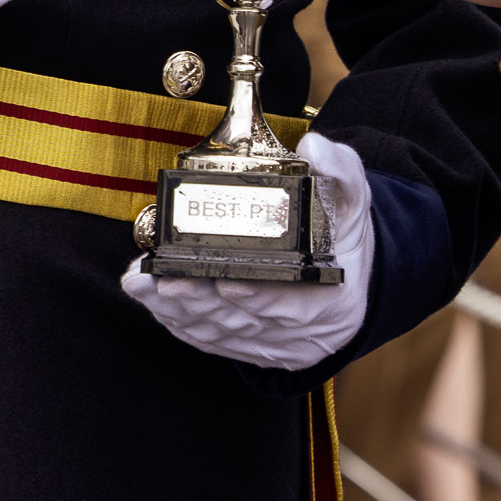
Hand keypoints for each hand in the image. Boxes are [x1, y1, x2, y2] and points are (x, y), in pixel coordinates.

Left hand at [121, 131, 374, 369]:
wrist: (355, 281)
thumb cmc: (345, 235)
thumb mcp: (352, 195)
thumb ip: (338, 167)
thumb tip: (313, 148)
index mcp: (330, 295)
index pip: (290, 302)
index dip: (256, 294)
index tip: (224, 280)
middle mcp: (302, 330)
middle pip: (244, 319)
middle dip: (200, 301)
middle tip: (163, 281)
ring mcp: (277, 346)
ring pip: (223, 332)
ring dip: (181, 313)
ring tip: (146, 288)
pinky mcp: (256, 352)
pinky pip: (217, 343)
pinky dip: (184, 326)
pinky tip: (156, 306)